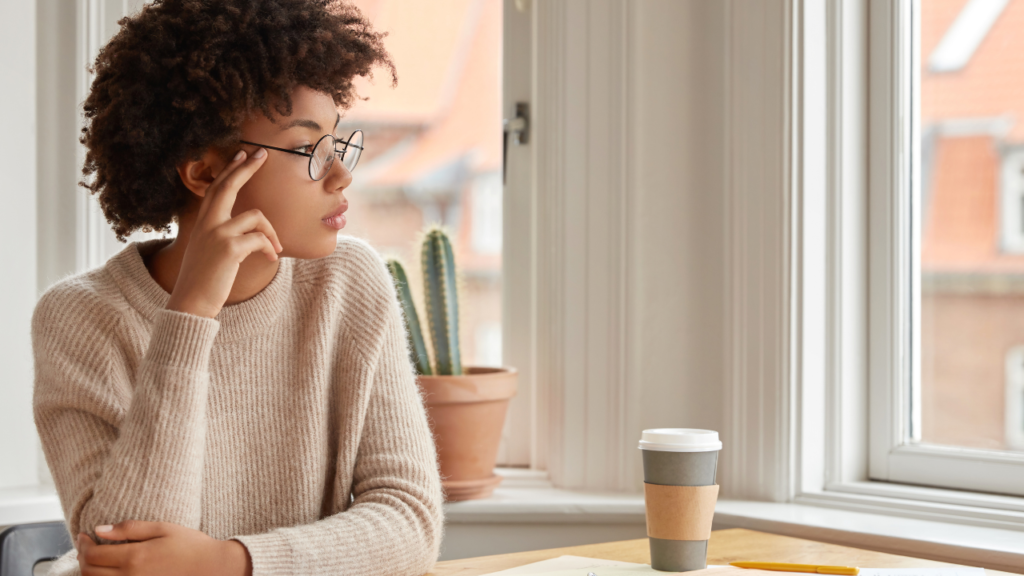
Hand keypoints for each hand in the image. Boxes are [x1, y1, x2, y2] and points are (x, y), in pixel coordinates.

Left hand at [76, 520, 251, 575]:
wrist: (212, 568)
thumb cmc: (191, 546)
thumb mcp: (162, 528)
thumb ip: (130, 529)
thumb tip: (99, 529)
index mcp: (135, 557)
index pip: (93, 554)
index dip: (83, 544)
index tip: (84, 535)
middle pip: (90, 571)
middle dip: (83, 557)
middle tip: (86, 545)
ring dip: (89, 572)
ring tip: (94, 559)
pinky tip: (107, 572)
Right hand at [166, 148, 283, 318]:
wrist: (191, 303)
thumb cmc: (205, 280)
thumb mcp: (210, 250)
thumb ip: (223, 234)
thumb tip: (250, 228)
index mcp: (203, 223)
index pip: (216, 189)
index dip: (229, 170)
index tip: (242, 154)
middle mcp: (207, 224)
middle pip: (228, 187)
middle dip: (246, 168)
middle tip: (262, 154)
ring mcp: (217, 234)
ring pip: (255, 216)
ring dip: (271, 232)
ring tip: (275, 249)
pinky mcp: (229, 248)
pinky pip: (260, 239)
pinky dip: (270, 248)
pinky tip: (271, 259)